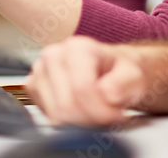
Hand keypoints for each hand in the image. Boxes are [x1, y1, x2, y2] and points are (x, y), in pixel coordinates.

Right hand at [26, 36, 167, 126]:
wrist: (108, 71)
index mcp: (77, 47)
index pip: (82, 89)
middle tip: (107, 115)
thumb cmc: (119, 72)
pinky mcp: (33, 85)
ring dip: (78, 121)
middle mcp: (54, 54)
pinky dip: (65, 120)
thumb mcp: (134, 75)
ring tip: (94, 110)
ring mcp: (40, 70)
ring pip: (55, 114)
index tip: (116, 114)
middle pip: (66, 105)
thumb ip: (125, 83)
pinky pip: (46, 115)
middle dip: (90, 118)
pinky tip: (78, 109)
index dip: (101, 111)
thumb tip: (106, 93)